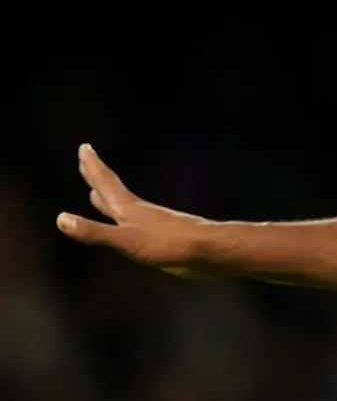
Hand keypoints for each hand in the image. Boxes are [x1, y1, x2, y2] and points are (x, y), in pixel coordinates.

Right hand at [57, 145, 214, 276]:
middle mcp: (139, 212)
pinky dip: (126, 221)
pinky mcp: (164, 241)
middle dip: (97, 177)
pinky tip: (132, 228)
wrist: (210, 253)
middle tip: (87, 161)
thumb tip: (61, 219)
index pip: (105, 182)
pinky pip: (137, 226)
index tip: (84, 148)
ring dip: (109, 199)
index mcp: (128, 209)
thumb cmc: (170, 245)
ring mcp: (153, 225)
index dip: (93, 167)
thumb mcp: (126, 241)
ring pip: (125, 208)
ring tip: (98, 195)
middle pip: (113, 190)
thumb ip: (95, 232)